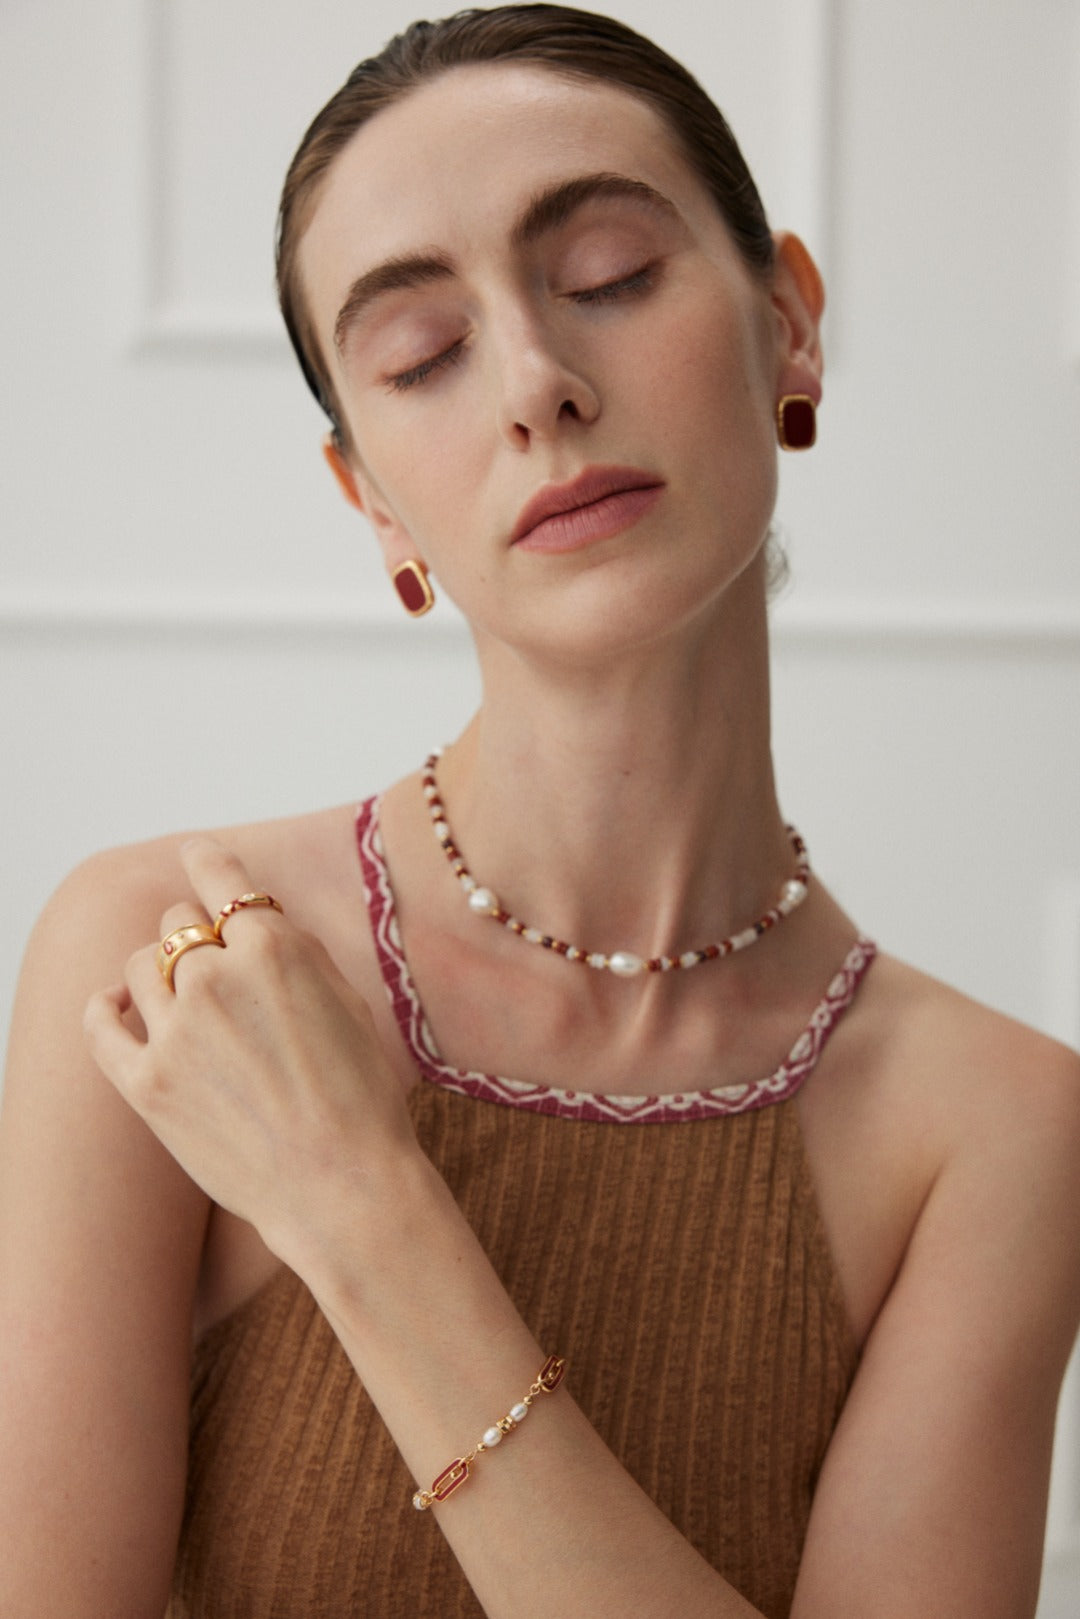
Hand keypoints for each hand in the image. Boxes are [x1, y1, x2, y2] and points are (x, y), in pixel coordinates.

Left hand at [83, 838, 416, 1268]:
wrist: (342, 1185)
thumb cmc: (359, 1097)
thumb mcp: (346, 1001)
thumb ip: (295, 951)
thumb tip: (253, 921)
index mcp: (273, 947)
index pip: (218, 876)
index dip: (206, 860)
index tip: (197, 855)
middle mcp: (215, 976)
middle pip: (177, 923)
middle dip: (197, 939)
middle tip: (219, 974)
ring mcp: (175, 1030)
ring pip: (140, 966)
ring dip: (160, 976)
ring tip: (185, 1006)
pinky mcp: (145, 1082)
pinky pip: (101, 1022)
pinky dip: (106, 1008)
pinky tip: (118, 1008)